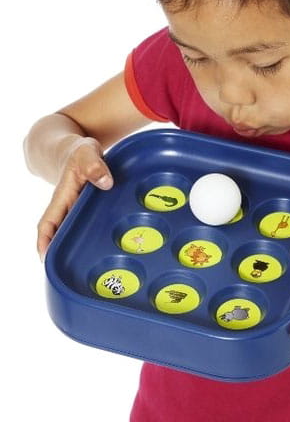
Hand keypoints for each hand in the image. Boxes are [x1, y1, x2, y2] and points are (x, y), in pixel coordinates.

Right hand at [37, 136, 113, 260]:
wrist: (79, 150)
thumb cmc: (80, 152)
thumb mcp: (87, 152)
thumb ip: (94, 165)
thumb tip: (105, 183)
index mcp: (63, 197)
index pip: (48, 223)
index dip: (45, 242)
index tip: (45, 259)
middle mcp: (68, 206)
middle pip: (63, 233)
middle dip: (65, 252)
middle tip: (76, 271)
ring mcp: (78, 209)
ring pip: (77, 231)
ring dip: (82, 245)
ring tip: (96, 265)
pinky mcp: (89, 208)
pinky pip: (90, 224)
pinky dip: (97, 234)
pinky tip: (112, 244)